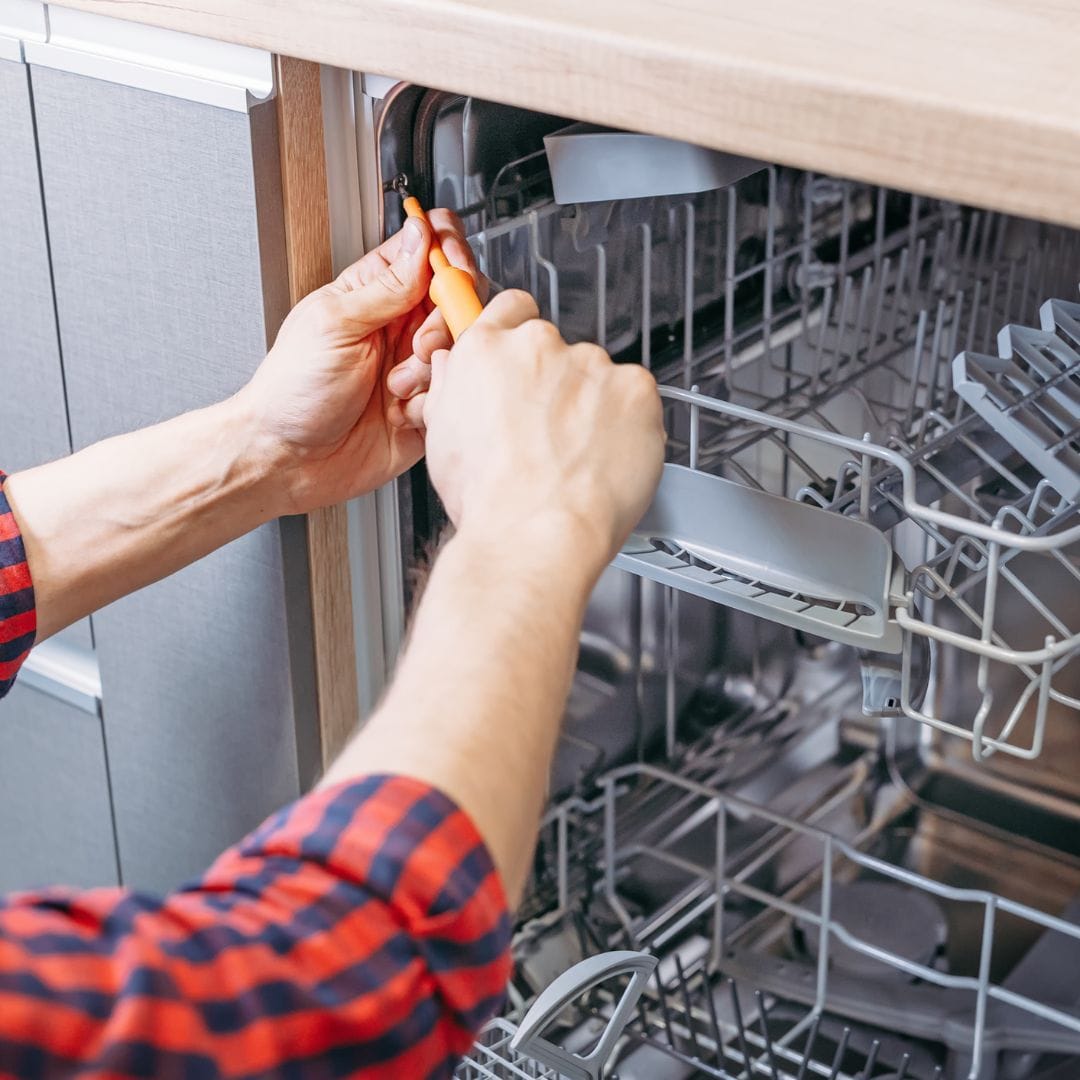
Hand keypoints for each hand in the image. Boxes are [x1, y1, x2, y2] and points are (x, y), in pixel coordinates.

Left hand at [238, 210, 482, 514]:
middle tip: (417, 345)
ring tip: (397, 386)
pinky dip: (435, 402)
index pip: (430, 247)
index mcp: (375, 292)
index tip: (448, 275)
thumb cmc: (293, 391)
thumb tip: (422, 235)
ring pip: (462, 347)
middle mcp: (402, 325)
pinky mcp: (428, 405)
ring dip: (434, 368)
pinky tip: (403, 412)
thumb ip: (388, 283)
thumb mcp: (336, 324)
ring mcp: (418, 366)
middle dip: (445, 321)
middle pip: (459, 297)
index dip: (449, 253)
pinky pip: (457, 393)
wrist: (290, 460)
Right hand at [420, 290, 664, 577]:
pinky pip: (636, 397)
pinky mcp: (635, 389)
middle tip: (549, 434)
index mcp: (487, 351)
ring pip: (598, 377)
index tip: (526, 360)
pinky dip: (629, 423)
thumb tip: (457, 369)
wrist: (536, 534)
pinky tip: (607, 458)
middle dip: (557, 385)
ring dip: (593, 406)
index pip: (512, 309)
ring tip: (577, 458)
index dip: (520, 336)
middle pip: (557, 350)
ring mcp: (591, 365)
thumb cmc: (490, 500)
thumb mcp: (442, 438)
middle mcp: (539, 346)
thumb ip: (454, 388)